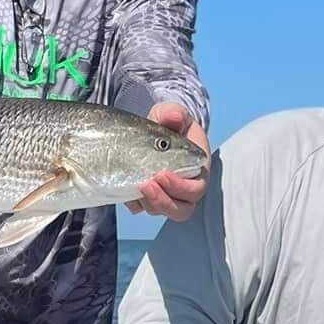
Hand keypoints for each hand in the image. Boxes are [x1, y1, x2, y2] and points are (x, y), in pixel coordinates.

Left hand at [127, 102, 209, 222]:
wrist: (157, 130)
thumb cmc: (170, 123)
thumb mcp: (171, 113)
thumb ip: (173, 113)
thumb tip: (174, 116)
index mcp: (197, 169)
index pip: (196, 188)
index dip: (180, 187)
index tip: (162, 174)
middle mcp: (186, 187)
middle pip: (182, 209)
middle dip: (164, 201)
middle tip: (146, 185)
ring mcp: (168, 194)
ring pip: (163, 211)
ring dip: (149, 203)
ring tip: (136, 186)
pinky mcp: (150, 196)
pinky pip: (143, 208)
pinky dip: (135, 203)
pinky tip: (125, 189)